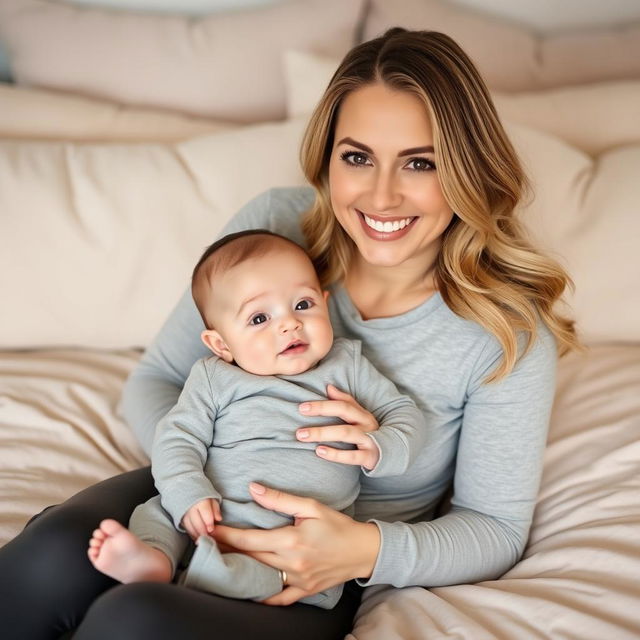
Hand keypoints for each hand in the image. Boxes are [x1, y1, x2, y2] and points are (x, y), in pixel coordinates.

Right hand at [181, 498, 221, 539]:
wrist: (191, 495)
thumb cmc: (205, 499)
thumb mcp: (213, 501)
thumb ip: (216, 510)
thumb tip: (219, 519)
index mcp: (201, 501)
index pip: (205, 512)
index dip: (208, 522)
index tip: (211, 529)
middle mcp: (191, 508)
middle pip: (196, 522)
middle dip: (203, 532)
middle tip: (208, 539)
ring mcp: (185, 514)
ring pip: (190, 527)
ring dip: (197, 535)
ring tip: (204, 540)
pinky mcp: (181, 519)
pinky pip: (186, 529)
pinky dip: (192, 534)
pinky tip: (198, 538)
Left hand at [213, 483, 379, 605]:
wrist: (364, 551)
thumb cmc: (338, 525)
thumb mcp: (311, 506)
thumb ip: (280, 499)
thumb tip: (254, 489)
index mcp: (291, 541)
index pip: (249, 539)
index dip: (226, 535)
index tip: (209, 530)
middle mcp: (291, 564)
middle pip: (250, 558)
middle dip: (226, 551)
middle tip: (205, 544)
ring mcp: (297, 581)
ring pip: (259, 577)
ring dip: (239, 569)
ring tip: (220, 562)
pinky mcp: (303, 591)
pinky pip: (277, 598)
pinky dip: (261, 594)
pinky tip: (246, 590)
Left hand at [297, 384, 380, 469]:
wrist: (389, 455)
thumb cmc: (367, 434)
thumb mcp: (359, 417)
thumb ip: (345, 402)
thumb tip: (329, 387)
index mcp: (362, 414)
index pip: (342, 404)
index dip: (322, 404)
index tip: (302, 407)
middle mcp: (366, 424)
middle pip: (344, 413)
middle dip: (320, 413)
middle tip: (299, 419)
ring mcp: (369, 440)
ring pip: (346, 433)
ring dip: (322, 433)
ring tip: (303, 436)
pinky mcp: (370, 457)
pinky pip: (352, 456)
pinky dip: (335, 454)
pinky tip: (319, 452)